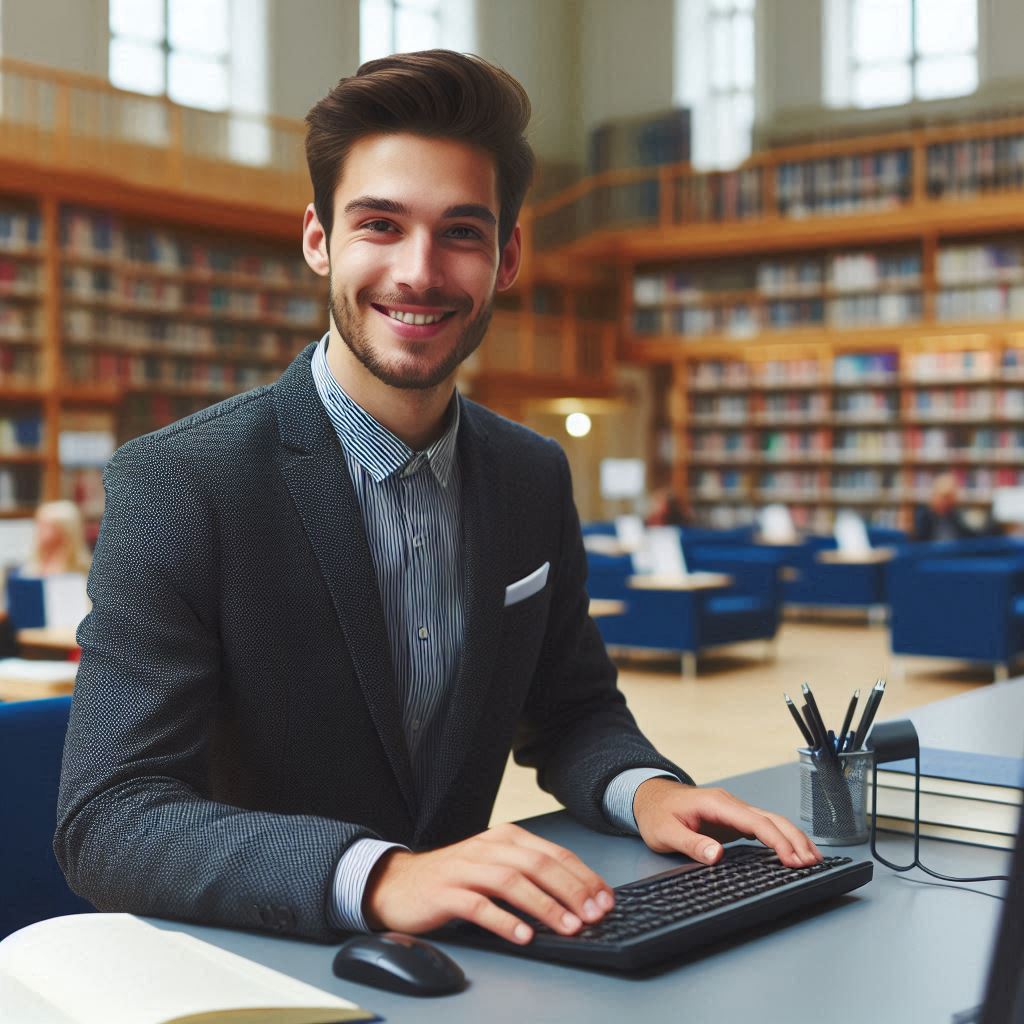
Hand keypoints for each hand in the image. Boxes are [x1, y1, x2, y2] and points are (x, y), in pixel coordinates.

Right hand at [363, 822, 614, 944]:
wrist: (399, 883)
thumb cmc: (455, 877)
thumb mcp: (495, 865)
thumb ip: (529, 874)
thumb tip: (577, 899)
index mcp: (505, 838)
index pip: (553, 853)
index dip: (583, 876)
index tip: (605, 900)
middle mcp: (487, 847)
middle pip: (537, 864)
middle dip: (571, 890)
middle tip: (594, 915)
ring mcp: (464, 868)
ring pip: (511, 881)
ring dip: (543, 905)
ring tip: (567, 927)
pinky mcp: (444, 891)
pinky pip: (478, 904)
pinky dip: (503, 920)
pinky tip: (522, 936)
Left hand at [633, 778, 821, 867]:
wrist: (648, 797)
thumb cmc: (656, 813)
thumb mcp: (665, 832)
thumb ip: (691, 843)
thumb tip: (717, 855)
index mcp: (717, 804)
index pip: (755, 821)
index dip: (777, 840)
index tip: (792, 860)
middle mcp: (730, 804)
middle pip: (771, 819)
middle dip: (794, 840)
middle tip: (812, 864)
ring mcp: (733, 811)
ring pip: (771, 821)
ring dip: (792, 838)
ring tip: (812, 860)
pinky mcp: (733, 819)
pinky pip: (763, 827)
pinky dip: (781, 838)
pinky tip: (792, 852)